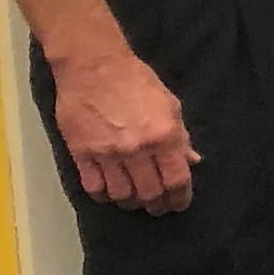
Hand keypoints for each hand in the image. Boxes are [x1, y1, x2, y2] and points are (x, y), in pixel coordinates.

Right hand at [50, 48, 195, 213]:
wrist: (94, 67)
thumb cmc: (137, 81)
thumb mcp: (170, 105)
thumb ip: (181, 137)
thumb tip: (191, 162)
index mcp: (164, 136)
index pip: (177, 180)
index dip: (180, 197)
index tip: (179, 203)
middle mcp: (136, 149)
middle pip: (150, 193)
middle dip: (157, 205)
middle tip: (158, 207)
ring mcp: (107, 153)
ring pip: (121, 195)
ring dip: (131, 202)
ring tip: (136, 200)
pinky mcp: (81, 153)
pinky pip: (94, 187)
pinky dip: (104, 196)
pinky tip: (111, 193)